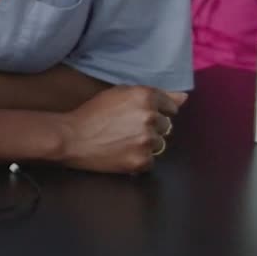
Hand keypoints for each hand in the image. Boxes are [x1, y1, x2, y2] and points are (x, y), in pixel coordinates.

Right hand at [57, 86, 187, 173]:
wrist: (72, 137)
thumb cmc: (92, 113)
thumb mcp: (120, 94)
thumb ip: (155, 94)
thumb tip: (184, 98)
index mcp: (146, 96)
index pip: (171, 107)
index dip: (157, 112)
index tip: (142, 117)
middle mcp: (150, 118)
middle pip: (166, 127)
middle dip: (151, 128)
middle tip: (127, 130)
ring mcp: (147, 141)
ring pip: (159, 145)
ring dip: (145, 144)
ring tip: (123, 142)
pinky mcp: (141, 161)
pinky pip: (150, 161)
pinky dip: (139, 159)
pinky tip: (122, 154)